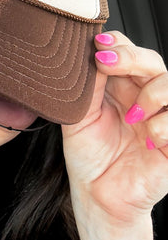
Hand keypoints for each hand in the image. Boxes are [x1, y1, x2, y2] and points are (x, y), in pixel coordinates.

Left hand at [62, 31, 167, 227]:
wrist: (98, 195)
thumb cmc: (89, 157)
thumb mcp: (80, 117)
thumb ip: (88, 87)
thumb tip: (91, 53)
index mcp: (121, 89)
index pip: (128, 54)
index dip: (119, 44)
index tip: (99, 44)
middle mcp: (144, 98)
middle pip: (152, 62)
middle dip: (130, 57)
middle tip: (106, 62)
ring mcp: (162, 118)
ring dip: (151, 94)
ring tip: (131, 116)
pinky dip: (163, 125)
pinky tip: (147, 139)